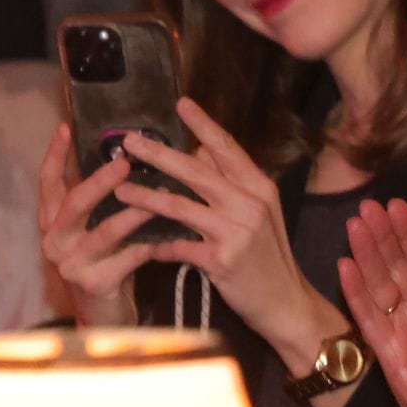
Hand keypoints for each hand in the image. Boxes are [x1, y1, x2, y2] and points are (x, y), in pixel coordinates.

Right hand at [38, 122, 153, 324]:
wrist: (104, 316)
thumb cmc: (108, 262)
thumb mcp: (98, 228)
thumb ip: (104, 200)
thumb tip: (131, 157)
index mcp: (54, 222)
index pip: (47, 183)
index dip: (54, 155)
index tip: (66, 127)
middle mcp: (55, 240)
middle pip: (73, 203)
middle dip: (99, 181)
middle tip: (125, 163)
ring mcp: (71, 264)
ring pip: (104, 232)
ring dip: (133, 213)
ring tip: (158, 197)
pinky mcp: (94, 284)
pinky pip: (127, 259)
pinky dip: (149, 245)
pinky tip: (169, 236)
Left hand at [112, 98, 323, 361]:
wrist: (286, 301)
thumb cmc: (268, 257)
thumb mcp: (261, 214)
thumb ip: (233, 184)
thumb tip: (200, 154)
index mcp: (260, 188)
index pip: (228, 149)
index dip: (204, 125)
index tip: (181, 104)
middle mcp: (250, 204)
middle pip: (197, 171)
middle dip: (159, 155)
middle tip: (130, 141)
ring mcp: (237, 232)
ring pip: (181, 206)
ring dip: (146, 197)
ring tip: (120, 189)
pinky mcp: (222, 259)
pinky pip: (179, 245)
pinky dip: (156, 243)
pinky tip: (138, 242)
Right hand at [340, 199, 406, 406]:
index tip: (397, 205)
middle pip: (396, 266)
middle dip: (382, 235)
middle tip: (369, 204)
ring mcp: (402, 331)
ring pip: (379, 285)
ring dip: (366, 254)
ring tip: (356, 223)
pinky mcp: (390, 354)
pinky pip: (370, 319)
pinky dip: (357, 293)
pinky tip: (345, 266)